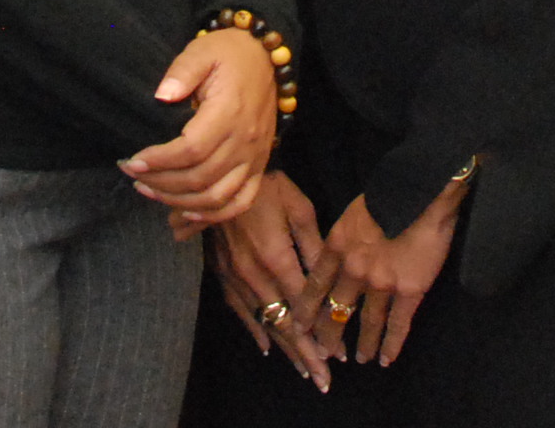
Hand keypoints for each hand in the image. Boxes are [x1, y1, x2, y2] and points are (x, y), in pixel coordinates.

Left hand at [121, 29, 277, 227]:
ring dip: (180, 202)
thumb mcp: (202, 51)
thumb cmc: (229, 53)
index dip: (159, 161)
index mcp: (229, 113)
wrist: (266, 57)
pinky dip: (215, 215)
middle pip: (200, 178)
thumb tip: (161, 96)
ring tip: (149, 191)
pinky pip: (241, 202)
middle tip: (132, 174)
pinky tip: (189, 214)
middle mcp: (244, 141)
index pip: (191, 150)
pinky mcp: (260, 165)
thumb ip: (182, 71)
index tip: (131, 161)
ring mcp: (255, 157)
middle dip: (160, 183)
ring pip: (217, 197)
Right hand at [208, 172, 330, 386]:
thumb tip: (331, 280)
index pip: (303, 308)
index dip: (320, 335)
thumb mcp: (298, 207)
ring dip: (284, 347)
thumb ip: (314, 246)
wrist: (217, 173)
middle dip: (304, 354)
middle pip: (282, 323)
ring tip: (302, 370)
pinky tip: (266, 347)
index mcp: (276, 257)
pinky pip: (239, 309)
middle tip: (322, 380)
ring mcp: (234, 276)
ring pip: (262, 321)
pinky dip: (254, 330)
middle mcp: (254, 274)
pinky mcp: (221, 272)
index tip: (336, 357)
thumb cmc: (265, 183)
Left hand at [301, 180, 467, 368]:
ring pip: (367, 322)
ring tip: (360, 360)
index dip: (307, 310)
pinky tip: (387, 358)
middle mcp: (353, 269)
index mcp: (337, 246)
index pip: (315, 286)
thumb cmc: (389, 193)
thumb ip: (342, 240)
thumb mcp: (352, 213)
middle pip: (336, 310)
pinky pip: (397, 324)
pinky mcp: (409, 290)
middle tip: (325, 353)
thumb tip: (336, 257)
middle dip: (329, 335)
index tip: (300, 328)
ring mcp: (381, 282)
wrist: (423, 190)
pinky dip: (391, 344)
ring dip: (362, 344)